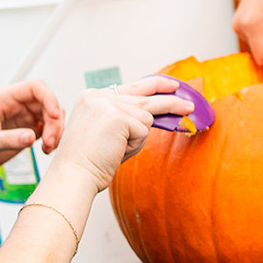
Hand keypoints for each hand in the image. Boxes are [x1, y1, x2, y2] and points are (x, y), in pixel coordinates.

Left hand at [0, 79, 63, 184]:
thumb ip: (7, 140)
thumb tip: (31, 137)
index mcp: (2, 98)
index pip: (34, 88)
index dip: (49, 98)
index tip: (56, 116)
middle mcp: (15, 104)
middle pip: (47, 102)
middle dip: (54, 121)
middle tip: (50, 143)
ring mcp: (22, 116)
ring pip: (51, 115)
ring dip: (56, 130)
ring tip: (48, 149)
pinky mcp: (27, 130)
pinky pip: (49, 128)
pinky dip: (53, 138)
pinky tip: (46, 150)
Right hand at [49, 76, 196, 191]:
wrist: (72, 176)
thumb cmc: (87, 162)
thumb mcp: (105, 132)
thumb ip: (124, 119)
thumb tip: (153, 115)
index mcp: (91, 97)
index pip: (130, 87)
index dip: (153, 86)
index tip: (171, 86)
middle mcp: (98, 96)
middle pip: (145, 97)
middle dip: (170, 102)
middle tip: (189, 105)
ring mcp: (107, 104)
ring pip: (146, 117)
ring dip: (137, 139)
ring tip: (115, 150)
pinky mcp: (118, 116)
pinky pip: (144, 130)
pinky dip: (134, 145)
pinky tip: (116, 151)